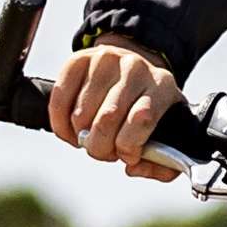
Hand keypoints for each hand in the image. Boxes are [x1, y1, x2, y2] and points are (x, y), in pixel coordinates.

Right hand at [46, 39, 178, 173]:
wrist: (130, 71)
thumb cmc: (146, 110)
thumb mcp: (167, 133)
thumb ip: (162, 164)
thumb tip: (133, 167)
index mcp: (162, 86)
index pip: (142, 119)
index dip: (129, 147)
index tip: (127, 157)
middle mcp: (135, 67)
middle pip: (107, 118)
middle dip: (100, 147)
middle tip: (104, 151)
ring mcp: (105, 59)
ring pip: (81, 114)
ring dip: (81, 137)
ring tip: (91, 137)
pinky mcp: (78, 59)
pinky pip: (59, 100)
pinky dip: (60, 125)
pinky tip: (71, 131)